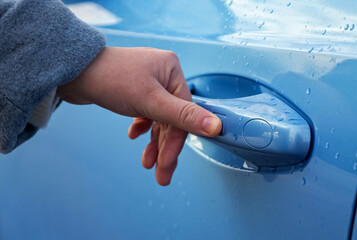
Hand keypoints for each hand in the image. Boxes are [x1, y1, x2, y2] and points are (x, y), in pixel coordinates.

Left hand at [57, 47, 221, 185]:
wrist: (71, 70)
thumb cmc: (109, 78)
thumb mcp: (150, 101)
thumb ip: (184, 117)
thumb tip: (216, 126)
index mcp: (172, 70)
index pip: (183, 114)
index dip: (176, 142)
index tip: (168, 165)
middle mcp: (163, 74)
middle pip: (171, 118)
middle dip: (164, 148)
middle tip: (160, 174)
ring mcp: (148, 81)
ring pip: (158, 118)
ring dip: (153, 141)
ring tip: (147, 163)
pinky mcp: (135, 88)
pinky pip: (146, 112)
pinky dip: (142, 126)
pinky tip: (134, 135)